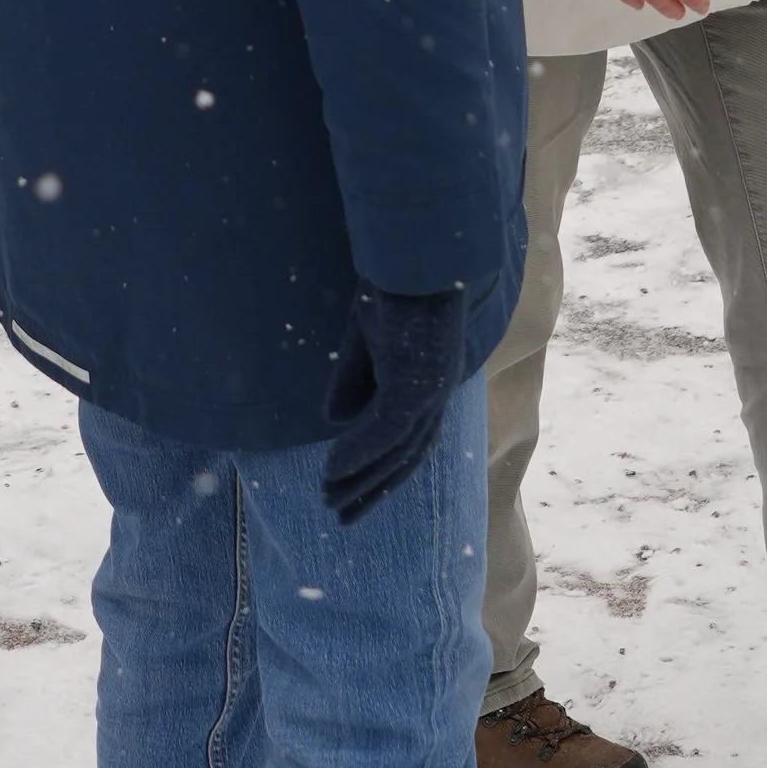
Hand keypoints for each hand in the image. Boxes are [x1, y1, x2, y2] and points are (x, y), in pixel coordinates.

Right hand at [322, 285, 468, 524]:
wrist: (414, 249)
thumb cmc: (392, 283)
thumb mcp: (365, 337)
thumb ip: (354, 379)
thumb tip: (334, 421)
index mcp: (431, 381)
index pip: (409, 442)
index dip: (381, 472)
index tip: (349, 495)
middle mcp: (437, 390)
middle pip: (408, 458)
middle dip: (374, 490)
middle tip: (341, 518)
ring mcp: (431, 388)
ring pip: (396, 450)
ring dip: (361, 478)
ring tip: (329, 497)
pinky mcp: (416, 380)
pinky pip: (386, 430)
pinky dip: (359, 453)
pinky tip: (332, 470)